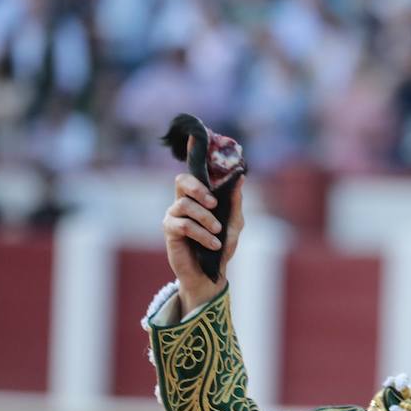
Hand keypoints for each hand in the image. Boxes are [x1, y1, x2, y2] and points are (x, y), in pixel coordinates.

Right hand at [164, 167, 242, 315]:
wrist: (211, 274)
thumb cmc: (221, 247)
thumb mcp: (235, 224)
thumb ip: (235, 202)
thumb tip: (241, 178)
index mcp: (200, 197)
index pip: (194, 171)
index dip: (193, 153)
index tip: (195, 136)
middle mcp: (184, 202)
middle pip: (182, 180)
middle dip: (198, 188)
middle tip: (213, 203)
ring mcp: (174, 215)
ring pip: (184, 204)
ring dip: (206, 219)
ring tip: (218, 233)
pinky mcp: (169, 230)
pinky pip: (183, 224)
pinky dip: (201, 233)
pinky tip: (212, 243)